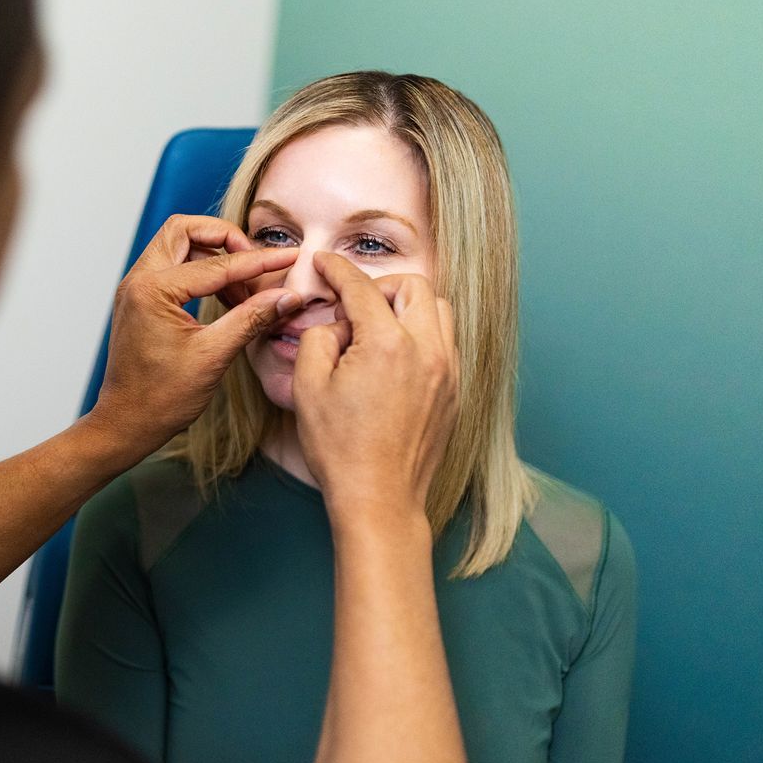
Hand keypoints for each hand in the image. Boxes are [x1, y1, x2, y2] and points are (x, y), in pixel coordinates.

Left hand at [87, 214, 300, 458]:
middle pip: (184, 230)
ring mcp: (136, 290)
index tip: (288, 259)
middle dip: (224, 238)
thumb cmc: (162, 398)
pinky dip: (201, 273)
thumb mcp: (214, 355)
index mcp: (152, 291)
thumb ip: (251, 318)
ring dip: (214, 256)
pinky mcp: (140, 301)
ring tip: (246, 289)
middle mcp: (137, 281)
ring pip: (177, 246)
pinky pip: (172, 269)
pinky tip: (228, 299)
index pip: (215, 263)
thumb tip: (288, 296)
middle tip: (256, 261)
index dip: (258, 262)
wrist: (127, 424)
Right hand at [292, 252, 459, 520]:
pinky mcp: (454, 392)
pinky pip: (445, 343)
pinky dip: (420, 337)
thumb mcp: (308, 387)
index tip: (324, 264)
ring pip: (438, 311)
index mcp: (387, 345)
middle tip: (353, 308)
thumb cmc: (340, 448)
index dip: (337, 270)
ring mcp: (447, 372)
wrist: (379, 498)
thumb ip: (319, 338)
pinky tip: (393, 361)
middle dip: (380, 287)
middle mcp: (427, 351)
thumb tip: (336, 324)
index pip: (362, 288)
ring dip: (406, 309)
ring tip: (376, 333)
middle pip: (413, 287)